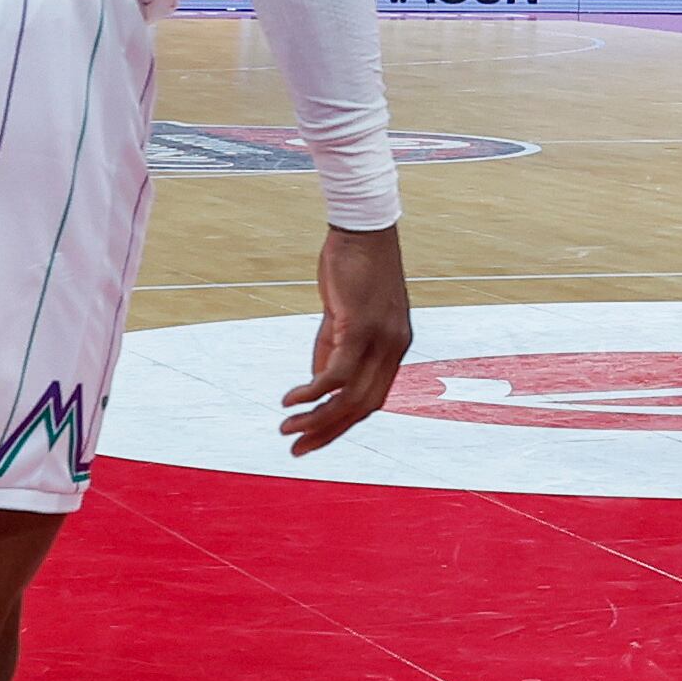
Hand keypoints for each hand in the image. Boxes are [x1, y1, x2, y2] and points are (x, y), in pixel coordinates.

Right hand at [285, 224, 411, 454]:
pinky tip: (291, 399)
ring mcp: (383, 339)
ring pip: (351, 397)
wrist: (363, 231)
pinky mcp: (363, 326)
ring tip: (287, 429)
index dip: (342, 425)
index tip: (312, 441)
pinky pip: (337, 373)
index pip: (372, 400)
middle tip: (295, 449)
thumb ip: (332, 352)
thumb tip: (317, 388)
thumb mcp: (343, 319)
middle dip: (328, 432)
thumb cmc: (353, 271)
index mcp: (394, 348)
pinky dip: (313, 392)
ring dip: (317, 419)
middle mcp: (395, 348)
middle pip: (364, 406)